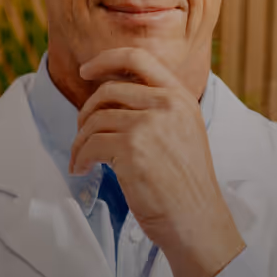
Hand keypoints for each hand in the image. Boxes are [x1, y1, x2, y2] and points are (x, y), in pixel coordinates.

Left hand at [68, 47, 245, 276]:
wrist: (197, 218)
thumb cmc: (186, 184)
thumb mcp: (184, 132)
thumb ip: (158, 109)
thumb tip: (112, 97)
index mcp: (180, 97)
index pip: (138, 58)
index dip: (106, 60)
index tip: (86, 70)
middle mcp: (166, 104)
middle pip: (108, 91)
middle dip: (86, 112)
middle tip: (82, 134)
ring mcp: (149, 125)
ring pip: (95, 120)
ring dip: (80, 141)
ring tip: (81, 159)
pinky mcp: (132, 149)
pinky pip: (90, 145)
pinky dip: (80, 158)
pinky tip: (82, 170)